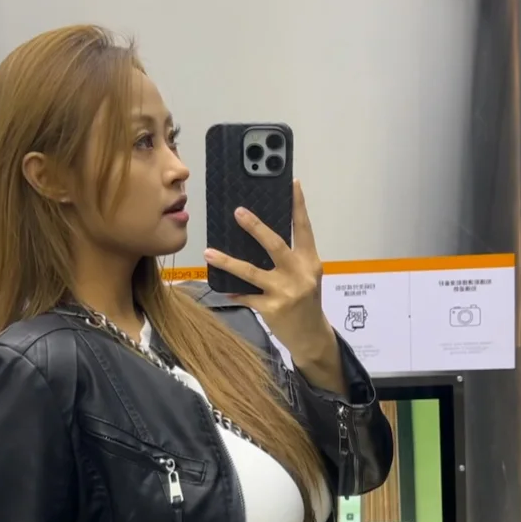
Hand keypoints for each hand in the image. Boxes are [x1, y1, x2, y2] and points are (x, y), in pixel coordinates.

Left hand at [204, 180, 342, 389]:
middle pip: (275, 245)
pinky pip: (246, 296)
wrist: (311, 337)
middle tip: (238, 211)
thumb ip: (291, 257)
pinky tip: (222, 289)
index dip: (298, 206)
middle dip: (255, 227)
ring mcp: (285, 292)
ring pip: (251, 272)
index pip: (304, 229)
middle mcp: (300, 274)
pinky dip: (233, 291)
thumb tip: (260, 235)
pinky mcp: (271, 309)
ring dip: (227, 261)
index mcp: (310, 262)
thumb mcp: (306, 276)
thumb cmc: (306, 301)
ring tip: (209, 252)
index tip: (292, 184)